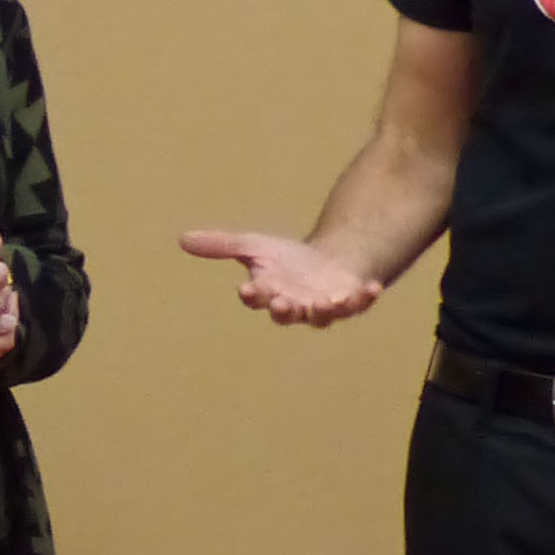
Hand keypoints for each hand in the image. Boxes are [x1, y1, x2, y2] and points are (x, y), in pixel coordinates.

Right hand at [180, 227, 382, 326]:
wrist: (328, 266)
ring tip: (325, 302)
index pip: (257, 297)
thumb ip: (222, 246)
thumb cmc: (287, 261)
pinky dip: (364, 298)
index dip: (253, 295)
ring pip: (322, 315)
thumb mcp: (253, 246)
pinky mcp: (351, 301)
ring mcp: (324, 306)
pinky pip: (359, 304)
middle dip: (286, 309)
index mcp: (269, 295)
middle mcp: (296, 306)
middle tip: (283, 303)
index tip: (247, 288)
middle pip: (288, 312)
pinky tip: (372, 288)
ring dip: (323, 310)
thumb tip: (182, 239)